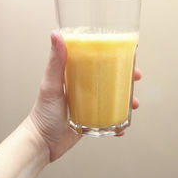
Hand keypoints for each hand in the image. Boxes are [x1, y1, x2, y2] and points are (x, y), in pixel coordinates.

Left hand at [30, 31, 141, 161]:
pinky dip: (118, 122)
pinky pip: (108, 119)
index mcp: (74, 76)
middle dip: (125, 78)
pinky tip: (122, 127)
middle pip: (109, 79)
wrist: (42, 143)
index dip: (113, 58)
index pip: (96, 62)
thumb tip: (56, 34)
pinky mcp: (90, 120)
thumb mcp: (51, 84)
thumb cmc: (42, 113)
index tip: (126, 55)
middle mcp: (83, 89)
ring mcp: (88, 105)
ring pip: (112, 98)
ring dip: (126, 100)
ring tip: (133, 105)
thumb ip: (55, 61)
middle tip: (135, 78)